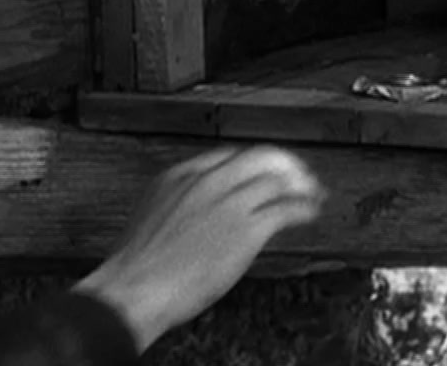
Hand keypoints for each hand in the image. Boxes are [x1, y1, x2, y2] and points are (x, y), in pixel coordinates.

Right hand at [72, 146, 324, 352]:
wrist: (134, 289)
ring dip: (301, 186)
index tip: (266, 170)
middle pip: (259, 158)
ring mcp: (229, 203)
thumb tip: (202, 210)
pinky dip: (303, 208)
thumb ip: (181, 202)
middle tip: (299, 175)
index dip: (255, 162)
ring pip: (277, 180)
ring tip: (313, 193)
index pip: (229, 156)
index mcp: (180, 175)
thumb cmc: (138, 265)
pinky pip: (286, 209)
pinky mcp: (247, 229)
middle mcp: (207, 182)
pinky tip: (310, 212)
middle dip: (284, 164)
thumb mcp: (154, 215)